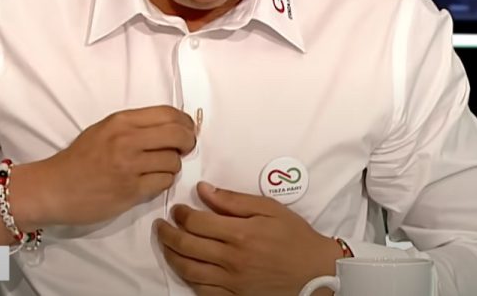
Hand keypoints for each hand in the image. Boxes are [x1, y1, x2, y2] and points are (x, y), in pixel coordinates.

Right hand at [0, 105, 195, 235]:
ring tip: (159, 169)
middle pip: (178, 134)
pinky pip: (164, 182)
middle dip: (188, 142)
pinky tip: (151, 182)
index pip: (169, 113)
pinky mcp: (131, 190)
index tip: (187, 130)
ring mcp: (130, 165)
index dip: (185, 122)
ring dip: (173, 166)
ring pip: (174, 161)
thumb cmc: (78, 159)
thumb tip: (172, 126)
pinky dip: (163, 182)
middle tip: (184, 149)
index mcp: (121, 121)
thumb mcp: (104, 130)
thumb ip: (135, 127)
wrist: (53, 188)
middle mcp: (127, 140)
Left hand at [155, 182, 342, 295]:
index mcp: (240, 233)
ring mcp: (232, 282)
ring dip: (171, 255)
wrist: (315, 271)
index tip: (176, 209)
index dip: (180, 214)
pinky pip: (202, 290)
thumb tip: (204, 190)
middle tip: (161, 225)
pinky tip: (184, 268)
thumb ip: (234, 200)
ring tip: (166, 245)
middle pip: (186, 245)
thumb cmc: (295, 237)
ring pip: (188, 270)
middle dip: (167, 233)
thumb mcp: (269, 208)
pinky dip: (188, 278)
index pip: (197, 222)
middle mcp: (232, 259)